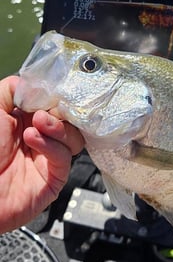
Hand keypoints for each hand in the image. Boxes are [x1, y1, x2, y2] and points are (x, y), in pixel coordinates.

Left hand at [0, 75, 83, 233]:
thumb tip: (34, 82)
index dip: (56, 97)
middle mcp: (38, 139)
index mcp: (24, 121)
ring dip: (57, 127)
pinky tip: (33, 139)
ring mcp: (46, 159)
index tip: (54, 91)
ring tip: (38, 124)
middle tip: (45, 109)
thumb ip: (11, 90)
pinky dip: (51, 145)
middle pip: (68, 120)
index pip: (55, 105)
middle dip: (59, 111)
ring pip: (73, 138)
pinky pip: (64, 158)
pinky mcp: (53, 179)